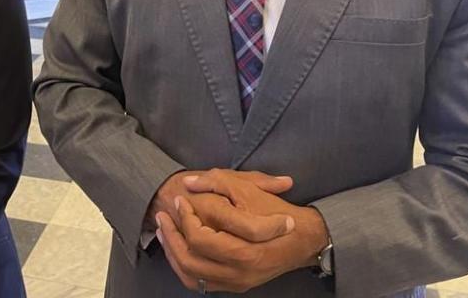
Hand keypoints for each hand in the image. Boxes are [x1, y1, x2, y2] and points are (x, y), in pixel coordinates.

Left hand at [155, 170, 329, 293]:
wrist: (304, 238)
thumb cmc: (276, 210)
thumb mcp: (248, 188)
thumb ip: (217, 181)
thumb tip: (188, 183)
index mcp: (246, 248)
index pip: (201, 237)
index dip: (185, 216)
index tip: (181, 200)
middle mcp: (241, 270)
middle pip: (191, 259)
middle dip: (172, 236)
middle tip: (163, 216)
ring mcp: (239, 281)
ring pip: (192, 275)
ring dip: (173, 253)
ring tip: (164, 231)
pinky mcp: (237, 285)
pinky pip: (201, 284)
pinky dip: (184, 267)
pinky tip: (177, 249)